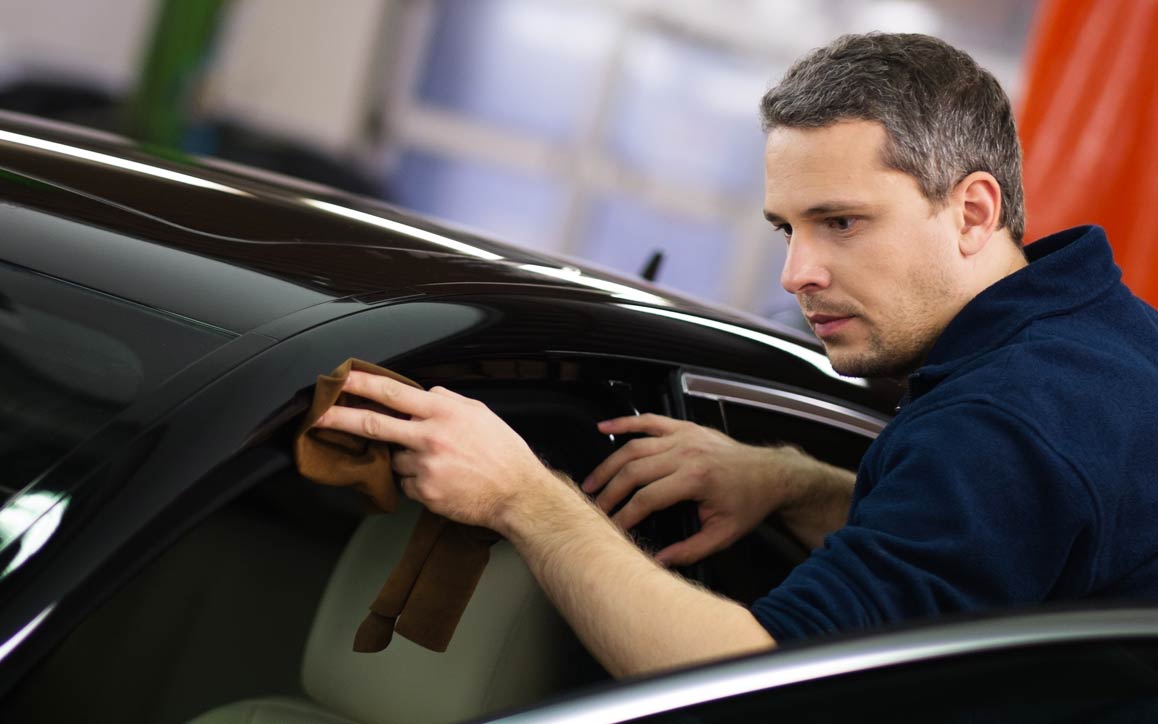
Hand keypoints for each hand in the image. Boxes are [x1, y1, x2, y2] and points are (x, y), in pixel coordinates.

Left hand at [312, 371, 555, 529]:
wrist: (517, 494)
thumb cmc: (503, 453)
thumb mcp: (479, 414)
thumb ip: (447, 401)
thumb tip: (423, 394)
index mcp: (443, 413)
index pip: (393, 393)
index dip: (362, 385)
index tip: (340, 379)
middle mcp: (430, 437)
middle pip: (374, 424)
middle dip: (341, 418)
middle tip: (319, 414)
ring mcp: (425, 466)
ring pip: (395, 458)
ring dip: (406, 457)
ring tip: (439, 462)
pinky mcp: (424, 492)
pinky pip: (406, 482)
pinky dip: (417, 480)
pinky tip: (442, 479)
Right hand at [582, 415, 810, 566]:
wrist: (771, 474)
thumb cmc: (748, 503)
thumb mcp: (723, 535)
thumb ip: (689, 550)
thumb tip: (659, 561)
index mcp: (695, 480)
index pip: (646, 499)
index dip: (624, 515)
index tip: (611, 528)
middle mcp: (686, 454)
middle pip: (633, 472)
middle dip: (609, 492)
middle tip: (593, 508)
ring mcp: (684, 437)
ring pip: (634, 447)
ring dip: (609, 464)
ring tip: (591, 482)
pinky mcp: (684, 427)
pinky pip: (649, 421)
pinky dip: (624, 422)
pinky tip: (604, 427)